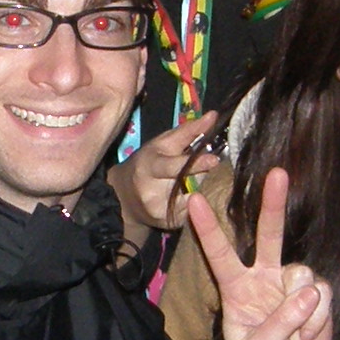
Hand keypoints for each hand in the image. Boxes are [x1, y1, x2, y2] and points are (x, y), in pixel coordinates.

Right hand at [107, 110, 219, 242]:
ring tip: (197, 179)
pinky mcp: (168, 224)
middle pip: (186, 183)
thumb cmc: (149, 163)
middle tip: (214, 163)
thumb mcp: (161, 144)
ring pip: (194, 197)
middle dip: (201, 173)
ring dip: (201, 186)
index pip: (173, 165)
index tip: (214, 159)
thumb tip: (213, 115)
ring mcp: (159, 210)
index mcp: (148, 166)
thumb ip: (188, 131)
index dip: (194, 163)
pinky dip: (198, 201)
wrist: (125, 198)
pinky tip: (192, 195)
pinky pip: (193, 211)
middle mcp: (150, 190)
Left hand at [181, 165, 332, 339]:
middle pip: (268, 236)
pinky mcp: (317, 296)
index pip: (220, 254)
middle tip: (278, 173)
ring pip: (302, 272)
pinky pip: (322, 293)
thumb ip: (278, 325)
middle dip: (273, 205)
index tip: (195, 201)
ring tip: (298, 335)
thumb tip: (307, 295)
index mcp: (236, 290)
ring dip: (303, 307)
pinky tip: (310, 336)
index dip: (209, 229)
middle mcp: (263, 279)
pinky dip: (319, 318)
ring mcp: (291, 286)